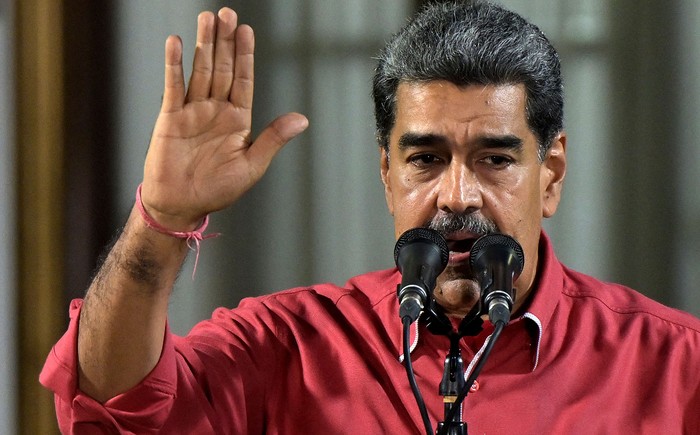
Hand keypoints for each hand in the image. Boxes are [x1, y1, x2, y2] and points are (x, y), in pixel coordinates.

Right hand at [142, 8, 307, 229]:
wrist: (181, 205)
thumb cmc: (217, 190)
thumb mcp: (251, 166)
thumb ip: (272, 138)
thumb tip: (302, 119)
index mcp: (237, 119)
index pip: (243, 80)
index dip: (245, 55)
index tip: (247, 31)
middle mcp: (215, 110)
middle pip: (222, 68)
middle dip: (225, 41)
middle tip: (227, 13)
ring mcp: (192, 111)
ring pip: (200, 70)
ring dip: (203, 45)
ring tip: (207, 19)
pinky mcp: (170, 117)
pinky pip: (173, 86)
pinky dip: (174, 65)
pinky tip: (176, 44)